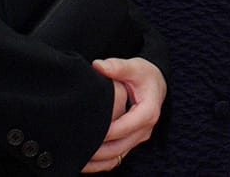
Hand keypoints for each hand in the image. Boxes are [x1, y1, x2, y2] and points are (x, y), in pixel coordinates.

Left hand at [82, 57, 165, 171]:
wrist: (155, 84)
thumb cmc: (144, 75)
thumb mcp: (134, 66)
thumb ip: (117, 66)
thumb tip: (98, 66)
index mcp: (148, 112)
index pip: (124, 127)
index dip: (104, 131)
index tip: (84, 128)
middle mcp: (145, 130)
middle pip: (118, 147)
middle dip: (96, 150)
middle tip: (73, 146)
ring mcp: (138, 138)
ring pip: (116, 156)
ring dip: (96, 160)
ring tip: (74, 155)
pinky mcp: (131, 143)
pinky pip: (115, 158)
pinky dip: (99, 163)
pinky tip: (83, 160)